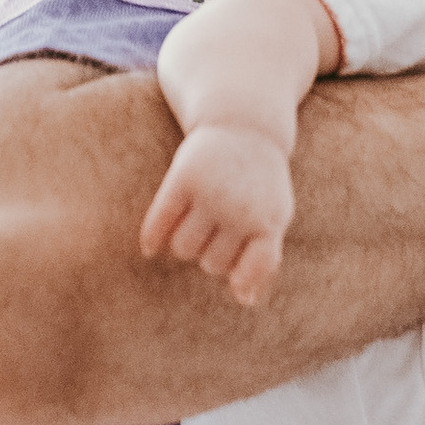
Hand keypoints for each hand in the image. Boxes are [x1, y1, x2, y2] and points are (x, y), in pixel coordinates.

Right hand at [140, 123, 294, 303]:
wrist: (245, 124)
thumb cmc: (260, 182)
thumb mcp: (274, 215)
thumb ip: (264, 257)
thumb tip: (245, 301)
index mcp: (269, 222)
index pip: (253, 269)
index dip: (241, 276)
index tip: (235, 270)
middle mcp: (240, 211)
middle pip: (212, 264)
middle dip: (210, 255)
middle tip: (215, 233)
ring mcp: (211, 195)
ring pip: (183, 250)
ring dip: (183, 246)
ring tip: (192, 228)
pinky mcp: (182, 179)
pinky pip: (159, 224)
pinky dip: (152, 239)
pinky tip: (150, 247)